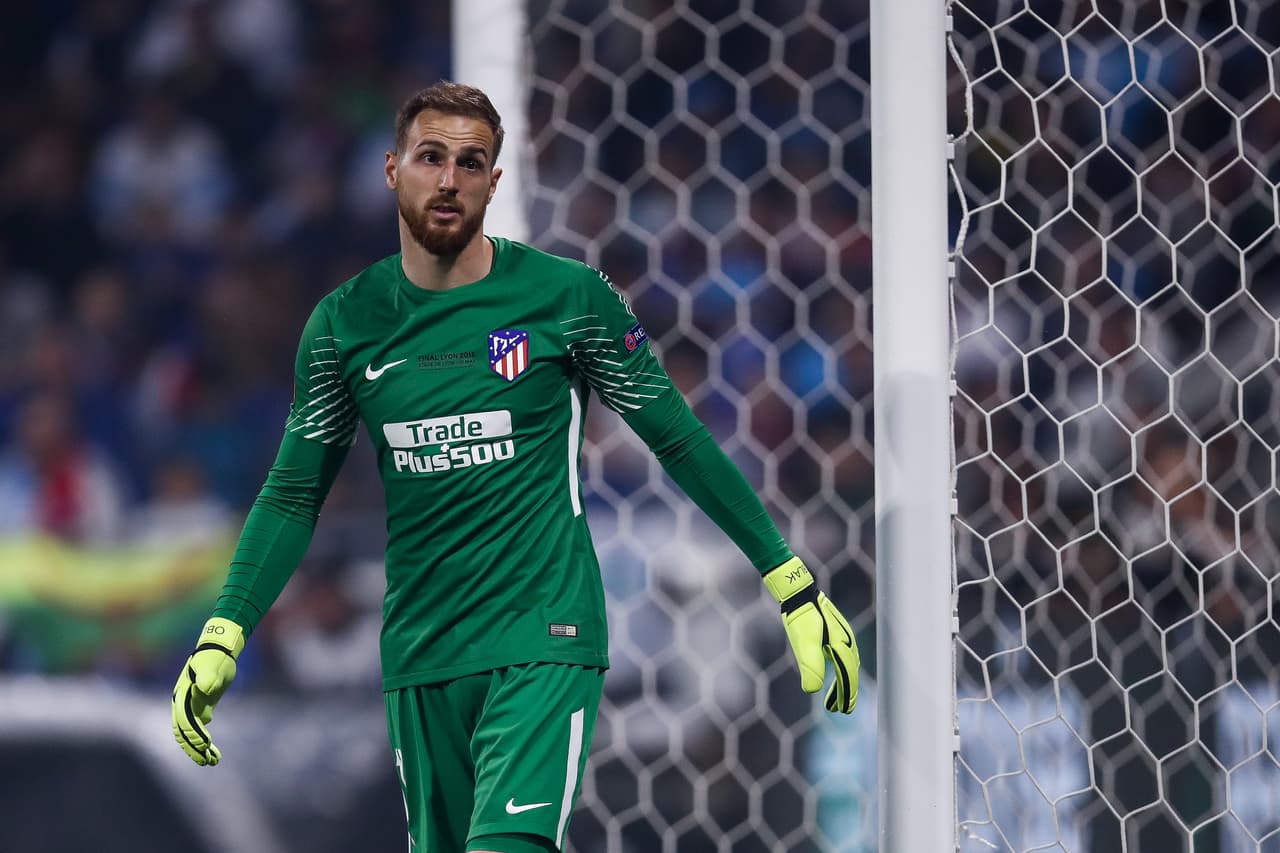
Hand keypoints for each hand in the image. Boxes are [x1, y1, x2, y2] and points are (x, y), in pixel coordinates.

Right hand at [171, 617, 244, 765]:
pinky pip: (198, 727)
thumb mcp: (212, 666)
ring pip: (189, 733)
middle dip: (194, 748)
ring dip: (198, 748)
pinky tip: (212, 750)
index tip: (205, 745)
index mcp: (182, 696)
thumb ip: (208, 678)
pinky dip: (203, 740)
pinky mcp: (201, 706)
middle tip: (209, 761)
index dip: (193, 734)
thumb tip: (205, 689)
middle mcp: (182, 703)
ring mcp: (191, 706)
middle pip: (184, 732)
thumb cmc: (215, 657)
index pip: (185, 721)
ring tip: (212, 761)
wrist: (218, 648)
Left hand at [763, 557, 858, 712]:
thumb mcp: (803, 642)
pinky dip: (840, 671)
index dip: (846, 695)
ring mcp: (843, 636)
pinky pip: (842, 657)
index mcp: (842, 645)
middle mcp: (847, 641)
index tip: (842, 710)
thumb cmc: (801, 617)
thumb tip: (811, 690)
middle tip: (842, 710)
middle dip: (847, 692)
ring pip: (848, 666)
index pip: (848, 676)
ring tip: (834, 701)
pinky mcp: (835, 633)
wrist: (798, 592)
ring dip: (843, 684)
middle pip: (851, 672)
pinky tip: (832, 676)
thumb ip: (810, 665)